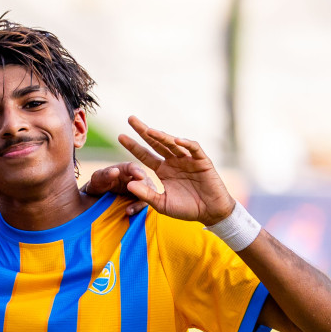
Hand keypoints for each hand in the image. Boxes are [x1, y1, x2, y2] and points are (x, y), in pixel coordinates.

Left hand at [82, 159, 150, 215]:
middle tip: (139, 193)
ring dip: (142, 200)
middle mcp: (135, 177)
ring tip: (129, 208)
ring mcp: (141, 188)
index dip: (137, 171)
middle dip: (143, 187)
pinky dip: (139, 208)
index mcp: (125, 169)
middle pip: (144, 180)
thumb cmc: (98, 185)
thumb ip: (104, 175)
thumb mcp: (97, 180)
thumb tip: (115, 171)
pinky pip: (145, 203)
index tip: (140, 176)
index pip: (133, 167)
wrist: (97, 199)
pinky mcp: (141, 200)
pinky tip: (129, 212)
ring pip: (149, 192)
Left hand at [117, 116, 235, 224]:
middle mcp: (173, 161)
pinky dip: (186, 144)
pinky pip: (194, 149)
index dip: (133, 146)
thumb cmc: (186, 209)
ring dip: (161, 136)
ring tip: (149, 131)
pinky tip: (176, 140)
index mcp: (163, 170)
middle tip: (130, 119)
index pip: (145, 155)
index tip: (120, 136)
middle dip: (144, 131)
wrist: (210, 213)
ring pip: (173, 144)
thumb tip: (128, 184)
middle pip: (156, 143)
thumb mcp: (162, 203)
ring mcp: (187, 160)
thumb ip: (146, 194)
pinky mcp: (202, 161)